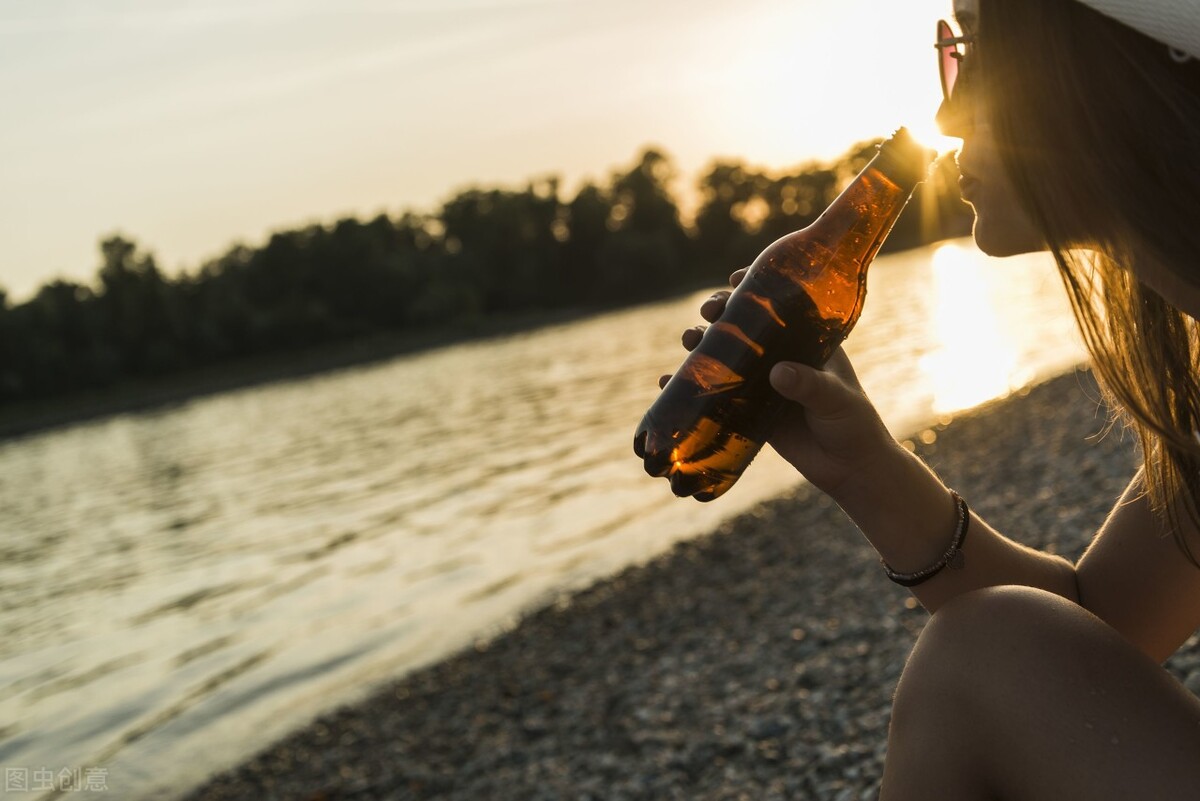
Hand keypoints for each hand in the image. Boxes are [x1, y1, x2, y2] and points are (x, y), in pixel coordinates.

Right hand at [668, 268, 896, 497]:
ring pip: (727, 357)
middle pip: (746, 327)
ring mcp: (765, 385)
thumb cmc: (854, 425)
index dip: (756, 287)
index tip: (735, 280)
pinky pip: (717, 395)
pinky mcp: (751, 412)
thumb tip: (777, 373)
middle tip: (708, 311)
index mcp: (809, 343)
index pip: (780, 305)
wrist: (850, 470)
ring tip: (689, 340)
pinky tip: (670, 382)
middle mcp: (783, 358)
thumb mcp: (836, 399)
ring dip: (703, 344)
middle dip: (722, 314)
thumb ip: (809, 385)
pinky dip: (694, 386)